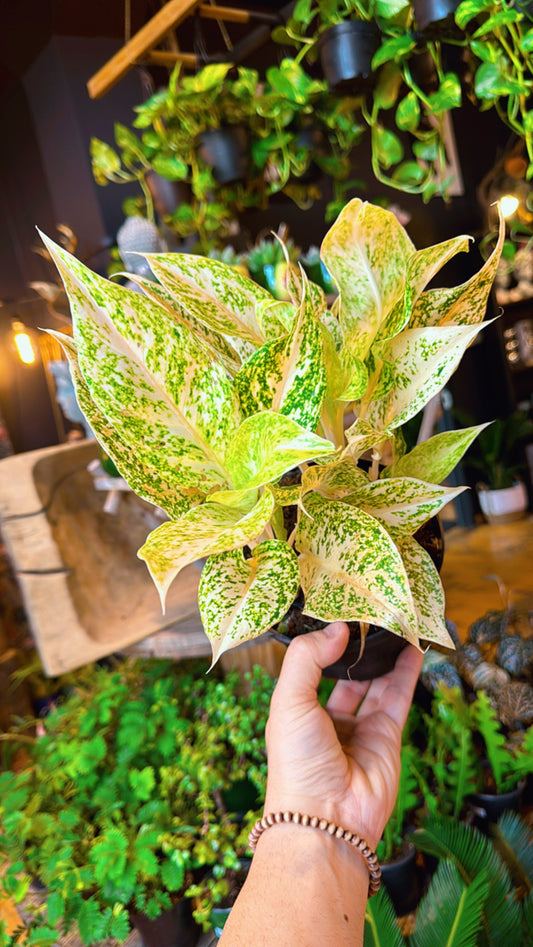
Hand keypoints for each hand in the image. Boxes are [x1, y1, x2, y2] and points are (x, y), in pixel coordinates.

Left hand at [264, 622, 423, 850]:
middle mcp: (328, 719)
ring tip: (393, 622)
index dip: (323, 643)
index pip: (311, 668)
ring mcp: (359, 729)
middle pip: (346, 674)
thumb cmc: (296, 762)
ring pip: (375, 682)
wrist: (327, 819)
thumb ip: (308, 658)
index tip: (335, 613)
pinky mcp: (387, 737)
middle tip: (368, 614)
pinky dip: (406, 671)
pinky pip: (397, 697)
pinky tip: (412, 646)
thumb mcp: (288, 701)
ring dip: (384, 655)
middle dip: (357, 648)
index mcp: (297, 711)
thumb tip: (338, 629)